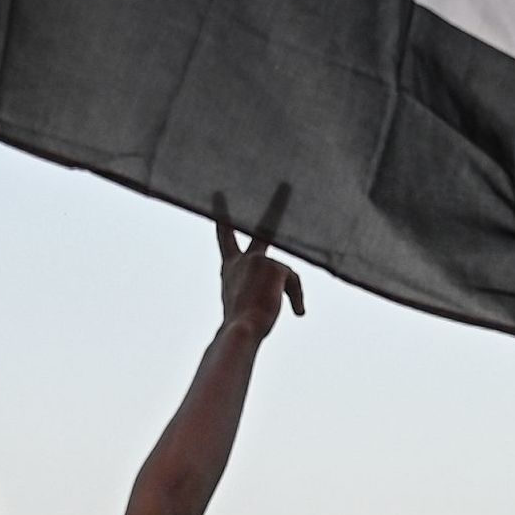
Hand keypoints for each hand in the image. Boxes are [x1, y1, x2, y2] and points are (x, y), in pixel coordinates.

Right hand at [215, 193, 305, 341]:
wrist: (241, 329)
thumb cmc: (242, 325)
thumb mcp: (247, 304)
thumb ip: (260, 291)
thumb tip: (288, 295)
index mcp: (230, 268)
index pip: (226, 237)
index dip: (222, 216)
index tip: (218, 194)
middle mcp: (242, 259)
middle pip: (263, 228)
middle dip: (277, 206)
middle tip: (286, 185)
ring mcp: (258, 260)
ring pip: (287, 273)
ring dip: (290, 293)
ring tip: (284, 309)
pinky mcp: (274, 265)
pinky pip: (294, 282)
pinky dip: (297, 299)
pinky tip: (295, 312)